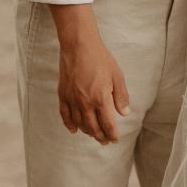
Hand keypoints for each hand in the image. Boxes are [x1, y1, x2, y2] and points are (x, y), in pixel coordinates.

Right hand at [57, 28, 129, 143]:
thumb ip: (121, 96)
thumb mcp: (117, 76)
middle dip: (100, 137)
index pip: (107, 124)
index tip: (115, 138)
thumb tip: (124, 113)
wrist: (79, 46)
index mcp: (100, 99)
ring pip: (79, 124)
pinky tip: (74, 129)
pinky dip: (69, 125)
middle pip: (93, 128)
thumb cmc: (100, 58)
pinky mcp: (63, 95)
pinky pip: (65, 115)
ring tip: (94, 135)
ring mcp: (72, 100)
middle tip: (105, 141)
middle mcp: (85, 103)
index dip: (112, 134)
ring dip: (87, 132)